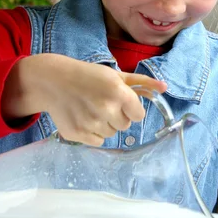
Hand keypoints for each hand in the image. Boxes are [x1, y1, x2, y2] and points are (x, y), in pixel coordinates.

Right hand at [2, 54, 166, 144]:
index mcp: (118, 92)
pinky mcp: (77, 134)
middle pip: (125, 125)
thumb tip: (164, 88)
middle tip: (102, 104)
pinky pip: (98, 142)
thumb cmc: (88, 76)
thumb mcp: (115, 75)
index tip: (120, 103)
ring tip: (91, 110)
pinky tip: (84, 118)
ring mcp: (91, 123)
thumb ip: (141, 83)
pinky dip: (93, 133)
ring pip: (112, 134)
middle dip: (117, 116)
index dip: (131, 109)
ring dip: (105, 125)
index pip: (138, 115)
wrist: (53, 81)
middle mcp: (106, 109)